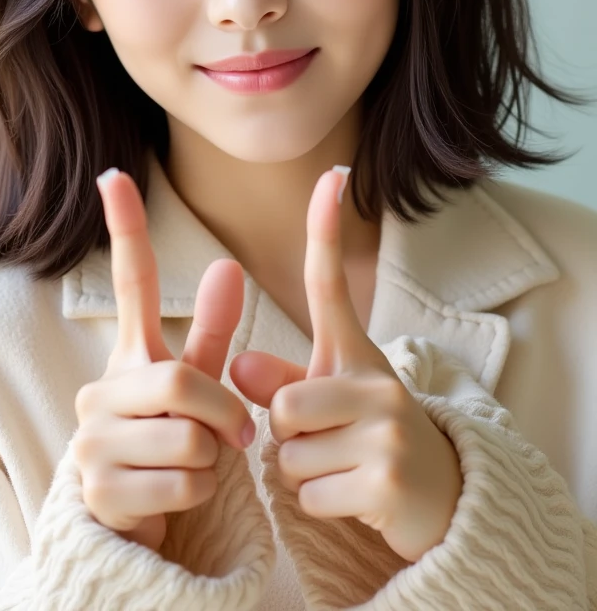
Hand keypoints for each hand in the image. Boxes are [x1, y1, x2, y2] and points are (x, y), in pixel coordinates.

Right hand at [72, 168, 254, 551]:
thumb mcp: (197, 385)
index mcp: (129, 356)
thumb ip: (210, 331)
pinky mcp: (100, 491)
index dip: (126, 228)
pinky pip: (183, 484)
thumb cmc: (170, 441)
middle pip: (183, 382)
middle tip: (236, 434)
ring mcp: (92, 442)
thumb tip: (227, 264)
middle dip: (223, 414)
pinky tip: (183, 495)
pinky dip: (203, 493)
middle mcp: (100, 392)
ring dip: (215, 458)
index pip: (130, 283)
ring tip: (198, 464)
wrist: (135, 518)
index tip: (115, 175)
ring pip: (188, 439)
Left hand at [229, 168, 462, 562]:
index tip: (330, 174)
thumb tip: (242, 368)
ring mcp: (388, 431)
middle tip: (325, 445)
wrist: (439, 502)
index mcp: (357, 354)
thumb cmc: (368, 442)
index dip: (325, 231)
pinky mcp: (387, 481)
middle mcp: (378, 382)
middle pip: (283, 406)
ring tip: (343, 472)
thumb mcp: (330, 405)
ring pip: (290, 456)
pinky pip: (307, 495)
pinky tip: (353, 500)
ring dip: (302, 476)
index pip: (332, 286)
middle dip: (287, 438)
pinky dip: (316, 506)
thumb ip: (284, 382)